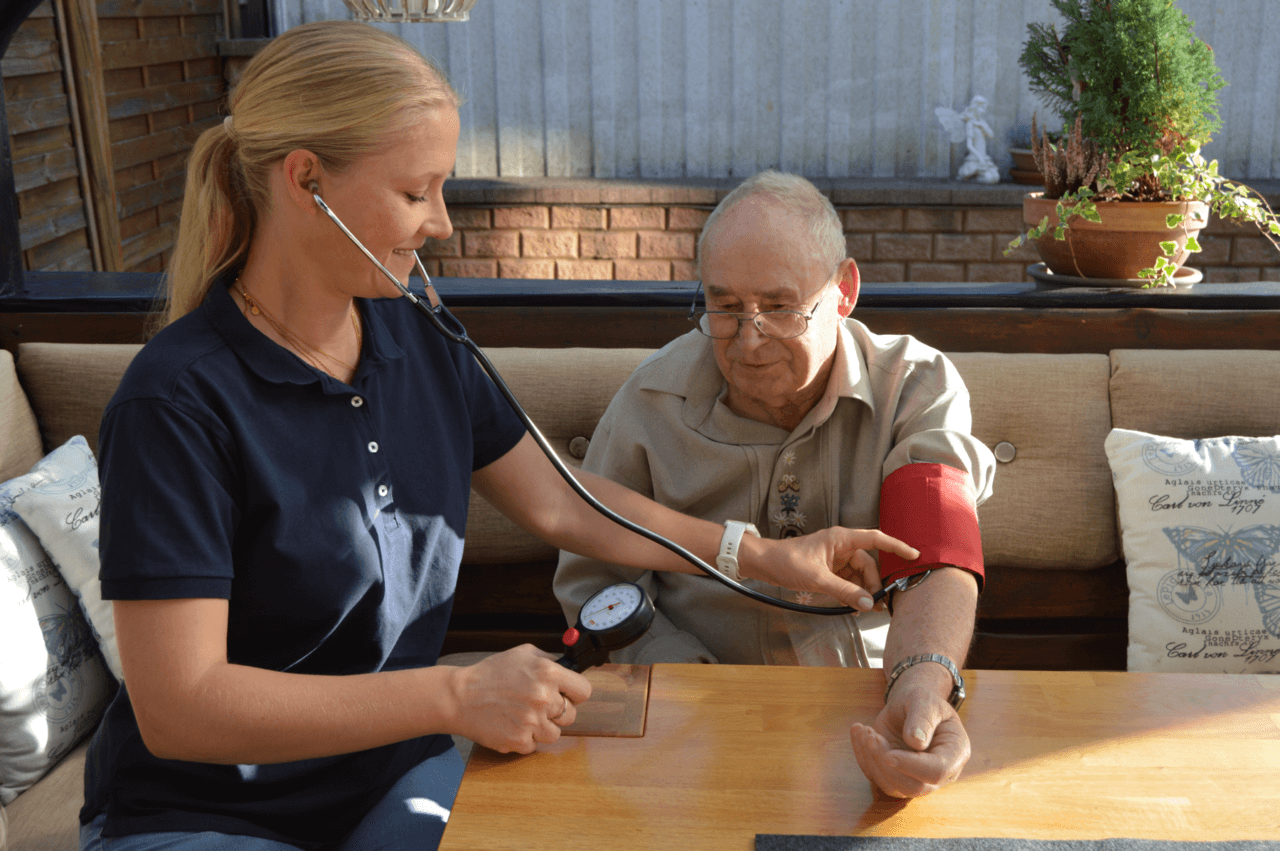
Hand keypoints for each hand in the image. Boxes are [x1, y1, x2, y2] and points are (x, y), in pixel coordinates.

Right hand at [444, 644, 591, 753]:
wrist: (460, 697)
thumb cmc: (490, 674)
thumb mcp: (522, 654)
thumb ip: (549, 660)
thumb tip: (569, 668)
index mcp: (547, 673)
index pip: (584, 691)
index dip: (575, 693)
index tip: (567, 694)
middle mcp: (543, 697)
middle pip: (571, 715)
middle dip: (557, 711)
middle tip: (538, 705)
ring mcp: (531, 721)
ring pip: (555, 734)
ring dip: (542, 727)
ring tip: (523, 715)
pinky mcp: (519, 741)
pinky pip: (535, 745)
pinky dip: (525, 738)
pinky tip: (511, 725)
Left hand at [742, 528, 917, 611]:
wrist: (764, 565)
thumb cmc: (786, 562)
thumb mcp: (817, 579)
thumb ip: (844, 591)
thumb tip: (868, 602)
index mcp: (841, 539)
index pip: (875, 539)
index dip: (896, 547)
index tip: (913, 555)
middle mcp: (841, 547)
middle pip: (868, 564)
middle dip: (874, 584)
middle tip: (877, 604)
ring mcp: (836, 559)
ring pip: (859, 575)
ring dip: (864, 591)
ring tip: (866, 608)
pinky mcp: (830, 570)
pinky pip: (849, 581)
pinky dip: (853, 593)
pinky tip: (854, 605)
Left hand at [849, 668, 969, 796]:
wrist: (910, 704)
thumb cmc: (922, 701)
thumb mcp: (925, 701)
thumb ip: (923, 719)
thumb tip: (916, 743)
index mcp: (955, 753)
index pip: (937, 771)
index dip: (911, 766)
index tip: (888, 753)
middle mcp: (939, 773)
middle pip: (913, 786)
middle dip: (885, 763)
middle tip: (870, 735)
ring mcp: (917, 778)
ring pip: (892, 786)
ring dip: (871, 760)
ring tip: (863, 730)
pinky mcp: (895, 776)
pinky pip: (876, 777)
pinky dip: (863, 756)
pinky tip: (858, 733)